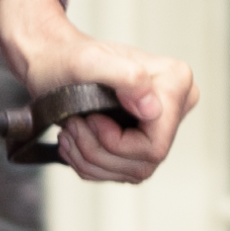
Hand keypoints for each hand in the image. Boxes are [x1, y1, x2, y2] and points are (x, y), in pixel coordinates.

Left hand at [0, 0, 195, 187]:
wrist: (54, 62)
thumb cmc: (69, 58)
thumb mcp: (90, 61)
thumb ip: (125, 76)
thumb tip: (153, 108)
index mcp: (175, 82)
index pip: (155, 144)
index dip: (116, 143)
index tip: (90, 119)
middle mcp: (175, 106)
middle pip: (145, 162)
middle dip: (99, 151)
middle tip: (73, 126)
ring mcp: (160, 127)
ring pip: (132, 171)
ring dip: (90, 159)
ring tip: (71, 131)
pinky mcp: (143, 142)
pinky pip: (122, 172)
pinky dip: (90, 163)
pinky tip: (77, 140)